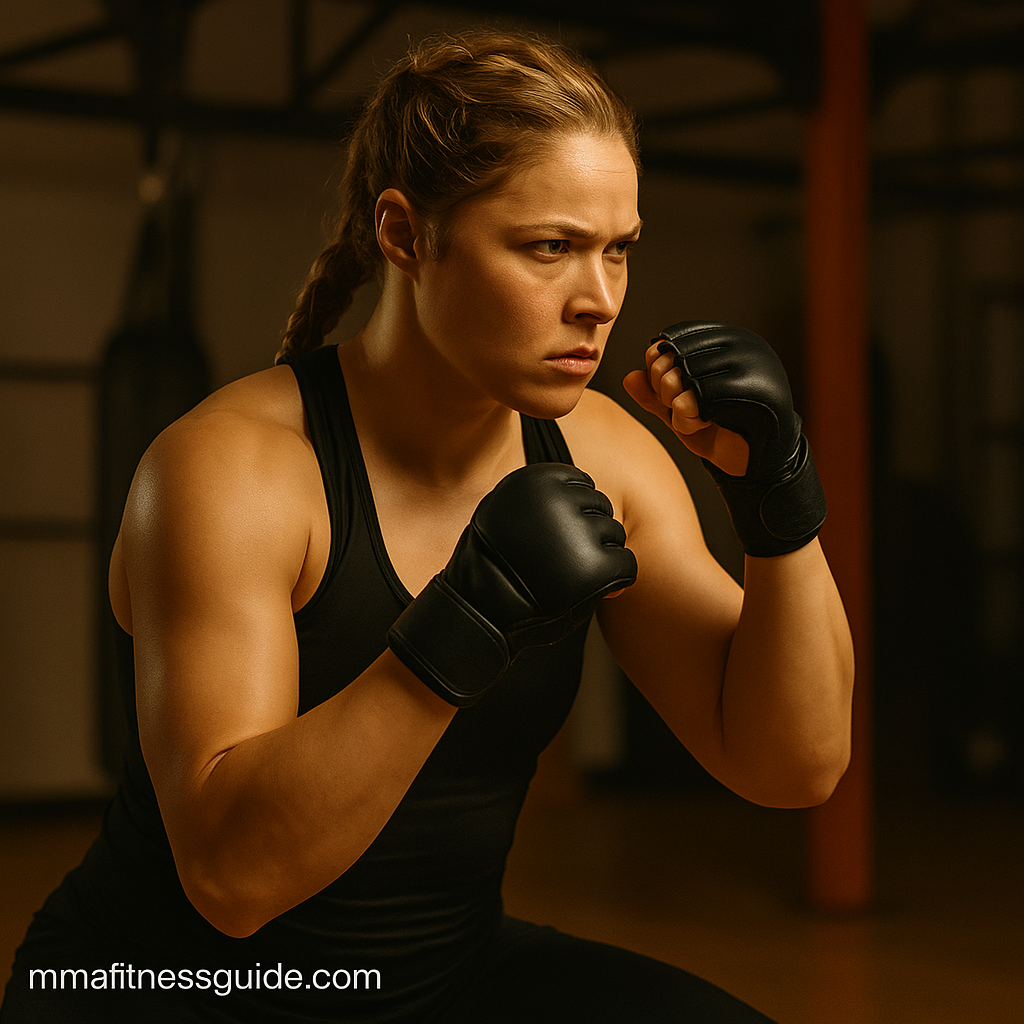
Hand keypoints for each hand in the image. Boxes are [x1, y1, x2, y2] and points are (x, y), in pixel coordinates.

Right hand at [388, 463, 636, 705]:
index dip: (575, 512)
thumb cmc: (490, 567)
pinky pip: (627, 564)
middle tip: (565, 562)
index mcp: (534, 479)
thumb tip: (581, 488)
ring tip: (571, 576)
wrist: (480, 612)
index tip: (560, 536)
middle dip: (589, 533)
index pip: (581, 483)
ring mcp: (577, 532)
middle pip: (601, 507)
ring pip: (615, 534)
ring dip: (601, 556)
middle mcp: (557, 499)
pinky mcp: (595, 566)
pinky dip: (617, 580)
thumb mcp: (501, 512)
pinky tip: (595, 590)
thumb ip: (536, 498)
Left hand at [627, 321, 825, 556]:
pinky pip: (689, 403)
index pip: (673, 338)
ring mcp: (747, 367)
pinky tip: (703, 426)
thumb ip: (654, 393)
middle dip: (663, 389)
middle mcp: (740, 346)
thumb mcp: (680, 409)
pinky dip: (686, 422)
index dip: (656, 366)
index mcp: (727, 340)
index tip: (666, 391)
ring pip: (678, 379)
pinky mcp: (748, 393)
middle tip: (680, 408)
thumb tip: (629, 377)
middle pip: (671, 356)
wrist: (756, 463)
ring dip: (675, 408)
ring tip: (696, 418)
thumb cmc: (722, 430)